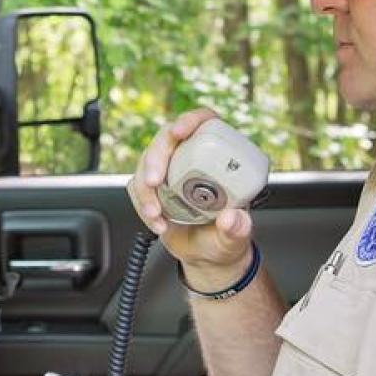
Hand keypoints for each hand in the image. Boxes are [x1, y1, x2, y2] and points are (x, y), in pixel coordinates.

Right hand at [126, 109, 254, 276]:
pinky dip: (141, 203)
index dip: (191, 120)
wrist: (206, 255)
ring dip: (144, 187)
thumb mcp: (237, 237)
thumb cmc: (225, 239)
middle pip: (167, 139)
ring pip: (147, 161)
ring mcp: (171, 171)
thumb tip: (231, 217)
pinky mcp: (153, 186)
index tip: (179, 132)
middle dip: (156, 157)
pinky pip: (137, 185)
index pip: (204, 123)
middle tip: (154, 182)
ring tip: (155, 214)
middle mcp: (192, 158)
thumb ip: (238, 228)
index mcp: (219, 157)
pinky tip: (156, 222)